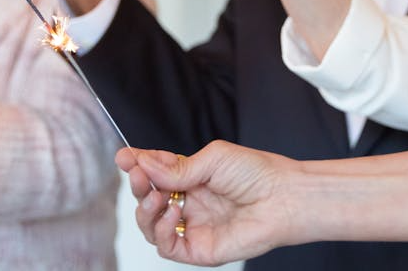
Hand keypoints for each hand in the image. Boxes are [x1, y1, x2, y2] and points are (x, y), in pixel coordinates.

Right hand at [117, 142, 296, 265]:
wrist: (283, 197)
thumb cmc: (257, 173)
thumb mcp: (213, 159)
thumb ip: (178, 168)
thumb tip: (145, 165)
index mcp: (193, 177)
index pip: (157, 172)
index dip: (139, 165)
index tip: (124, 157)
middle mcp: (190, 202)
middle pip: (149, 199)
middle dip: (138, 186)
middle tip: (137, 174)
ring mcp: (193, 226)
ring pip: (152, 226)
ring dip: (146, 210)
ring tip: (157, 197)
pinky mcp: (199, 249)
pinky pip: (168, 246)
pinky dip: (162, 231)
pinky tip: (172, 213)